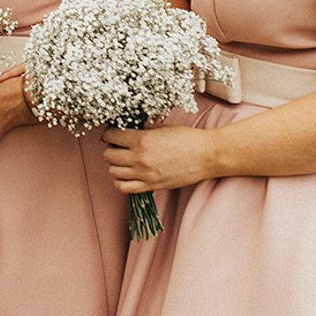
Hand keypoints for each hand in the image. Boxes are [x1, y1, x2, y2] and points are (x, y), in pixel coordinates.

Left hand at [102, 123, 219, 192]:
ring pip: (113, 171)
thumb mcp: (161, 127)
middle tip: (119, 146)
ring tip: (124, 160)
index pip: (110, 136)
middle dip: (111, 148)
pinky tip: (127, 174)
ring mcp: (145, 174)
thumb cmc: (187, 138)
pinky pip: (123, 187)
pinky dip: (120, 180)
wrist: (206, 155)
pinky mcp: (151, 186)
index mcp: (142, 140)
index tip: (114, 134)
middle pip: (108, 155)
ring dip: (115, 164)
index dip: (110, 134)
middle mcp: (140, 158)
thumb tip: (126, 130)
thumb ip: (141, 130)